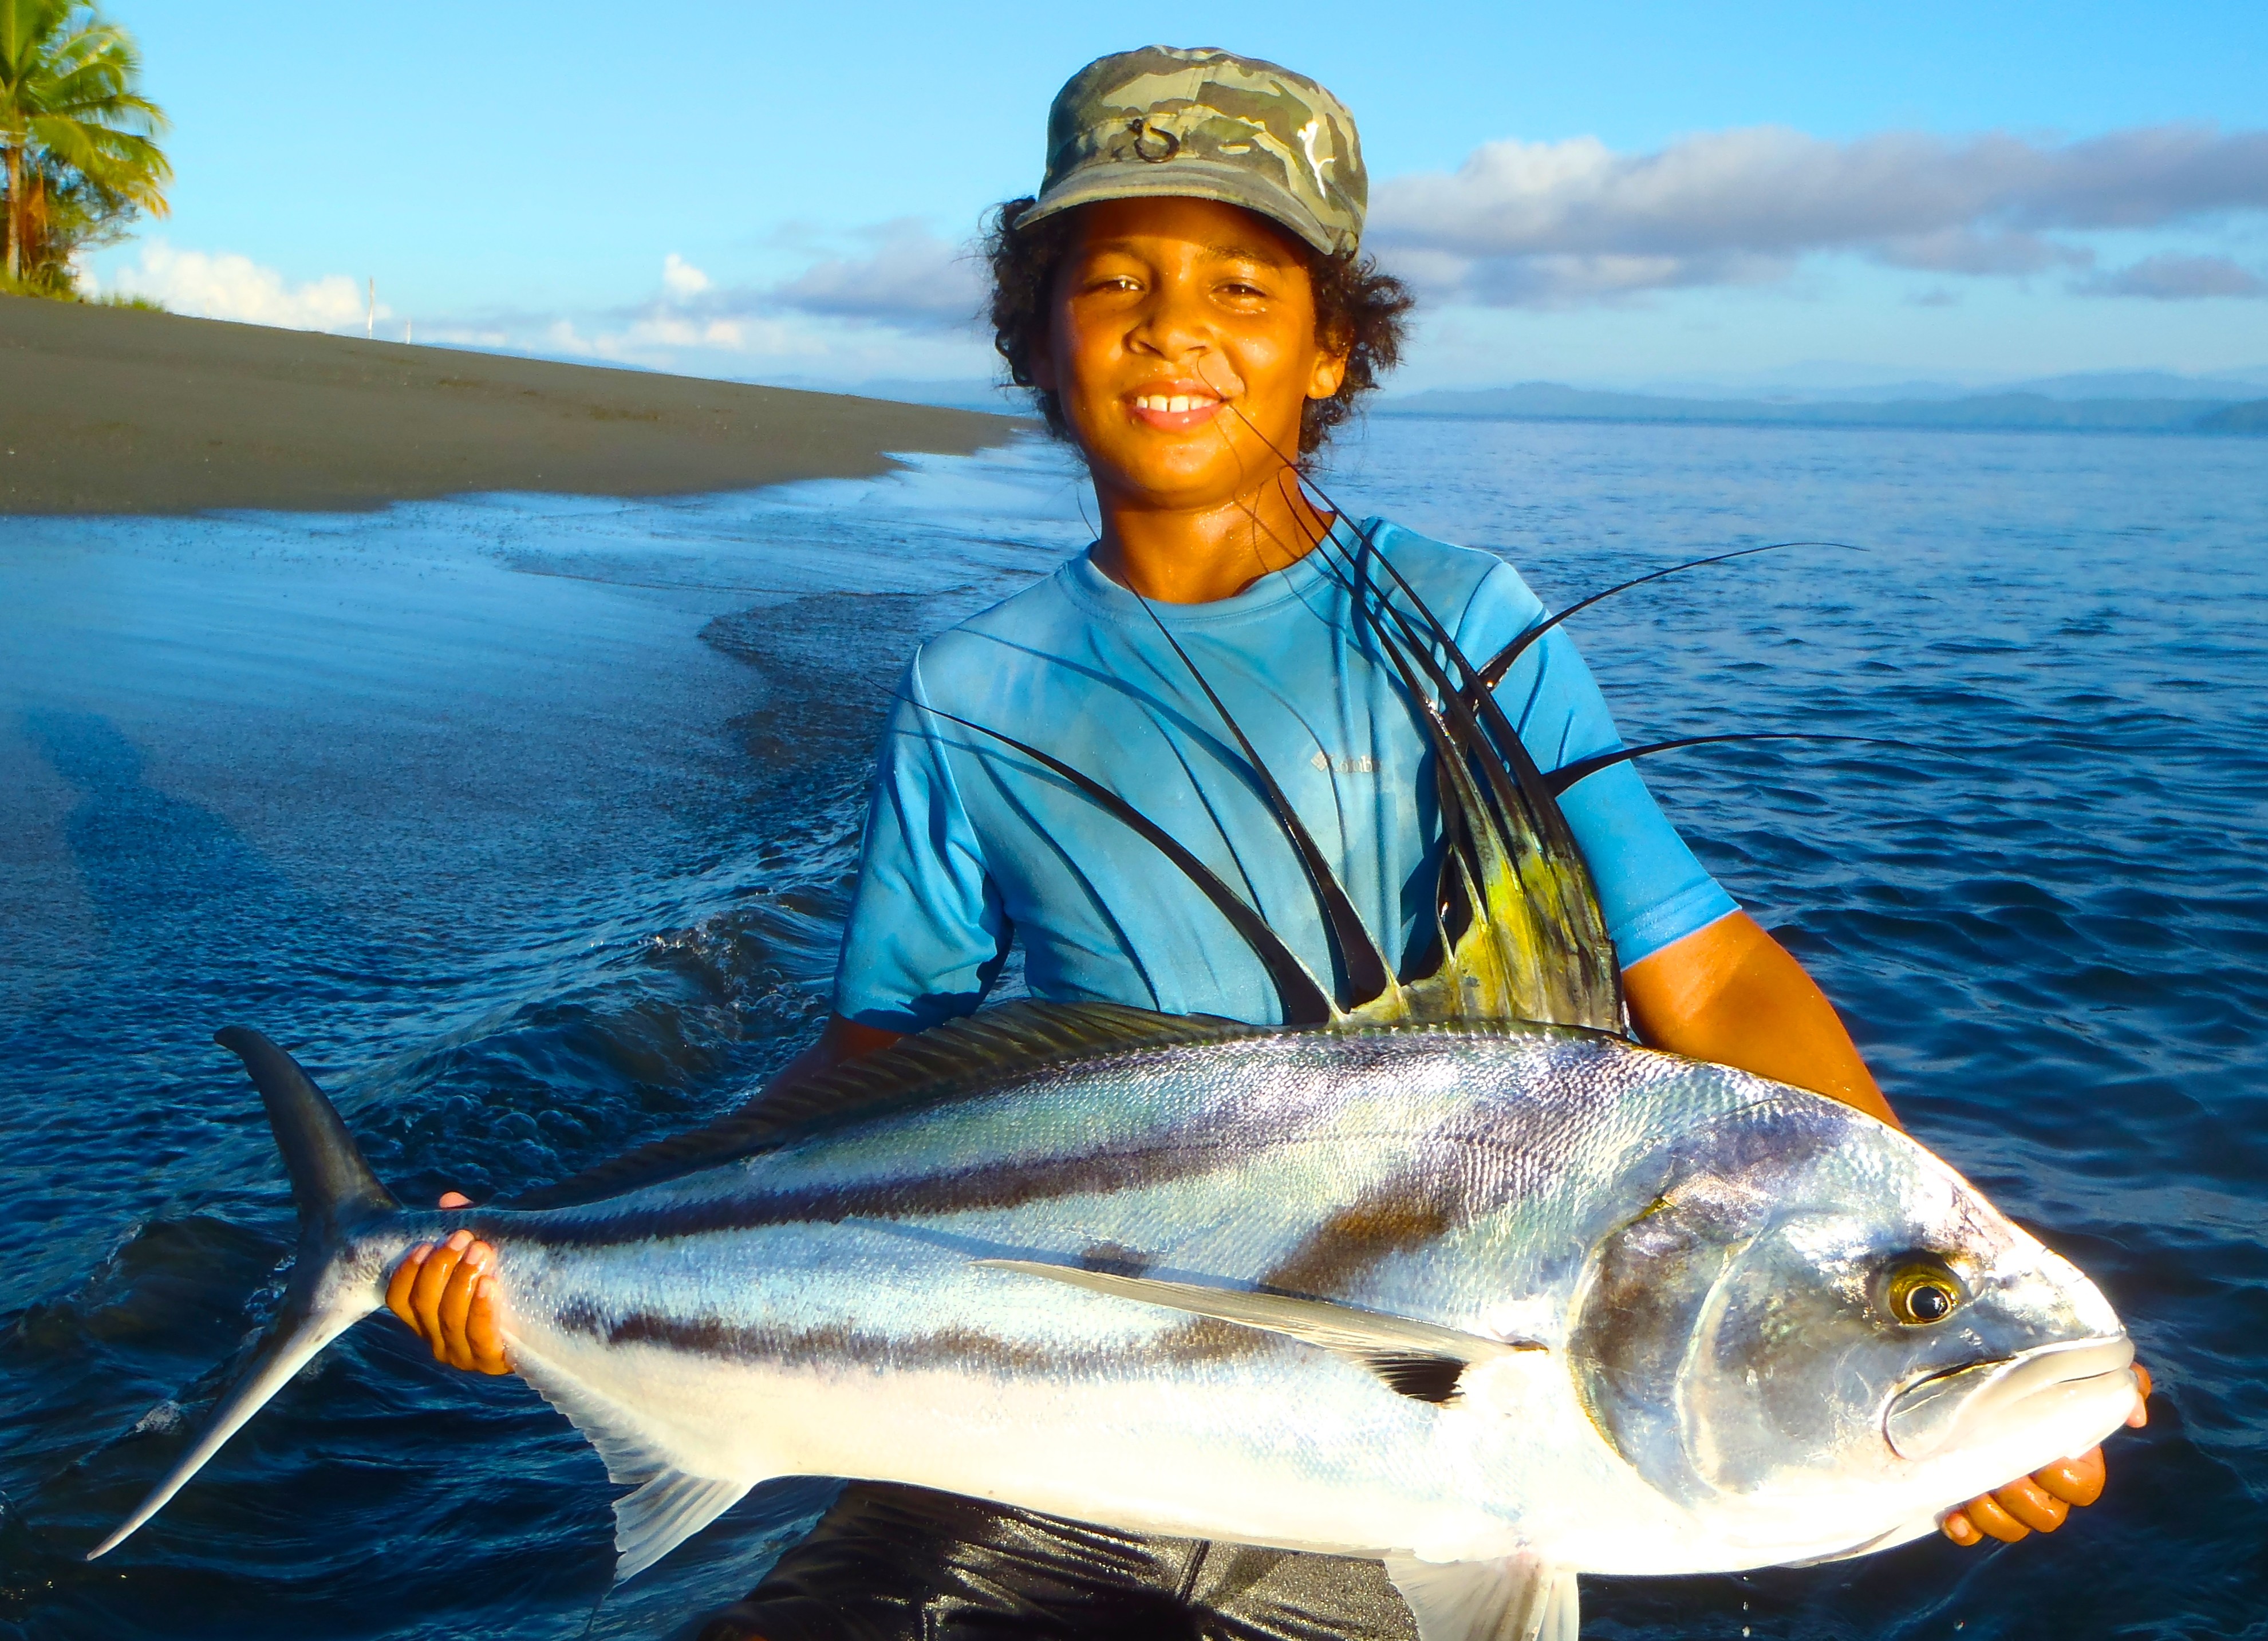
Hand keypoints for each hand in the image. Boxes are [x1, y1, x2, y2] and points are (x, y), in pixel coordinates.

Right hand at [385, 1191, 511, 1374]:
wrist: (545, 1325)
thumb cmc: (505, 1283)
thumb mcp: (483, 1257)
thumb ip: (466, 1229)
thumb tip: (450, 1200)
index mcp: (427, 1319)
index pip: (399, 1300)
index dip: (406, 1274)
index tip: (425, 1245)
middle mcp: (438, 1341)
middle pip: (425, 1305)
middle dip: (441, 1267)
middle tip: (464, 1237)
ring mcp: (463, 1355)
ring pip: (450, 1319)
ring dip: (462, 1281)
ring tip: (481, 1250)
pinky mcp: (491, 1362)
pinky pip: (480, 1337)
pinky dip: (481, 1310)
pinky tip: (489, 1284)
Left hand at [1940, 1362, 2150, 1544]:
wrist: (1977, 1373)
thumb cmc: (2035, 1379)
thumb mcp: (2072, 1371)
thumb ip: (2119, 1384)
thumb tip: (2137, 1416)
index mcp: (2072, 1463)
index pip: (2082, 1489)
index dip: (2064, 1479)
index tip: (2045, 1455)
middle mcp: (2044, 1488)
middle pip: (2048, 1517)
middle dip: (2024, 1499)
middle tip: (2002, 1473)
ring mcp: (2008, 1500)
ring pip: (2011, 1529)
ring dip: (1993, 1515)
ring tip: (1972, 1490)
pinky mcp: (1970, 1504)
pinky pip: (1973, 1532)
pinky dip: (1965, 1529)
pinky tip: (1953, 1517)